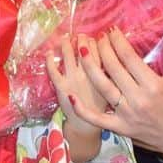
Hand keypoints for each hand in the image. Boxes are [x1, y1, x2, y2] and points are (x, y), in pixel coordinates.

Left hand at [46, 40, 102, 162]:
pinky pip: (53, 70)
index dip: (97, 43)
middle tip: (80, 35)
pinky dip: (50, 59)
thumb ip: (111, 74)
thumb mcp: (112, 91)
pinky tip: (50, 52)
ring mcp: (73, 81)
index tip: (95, 38)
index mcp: (103, 78)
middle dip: (82, 40)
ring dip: (66, 44)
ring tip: (65, 38)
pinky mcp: (61, 87)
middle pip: (84, 51)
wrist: (87, 126)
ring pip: (68, 56)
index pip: (100, 53)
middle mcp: (88, 77)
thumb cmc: (100, 106)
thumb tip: (111, 54)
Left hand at [67, 22, 162, 154]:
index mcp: (153, 86)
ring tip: (82, 49)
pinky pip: (98, 119)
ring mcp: (127, 115)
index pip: (128, 57)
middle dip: (103, 48)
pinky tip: (71, 96)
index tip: (111, 30)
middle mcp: (138, 100)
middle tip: (97, 36)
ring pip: (102, 88)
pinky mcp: (121, 128)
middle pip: (113, 68)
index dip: (117, 41)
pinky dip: (83, 110)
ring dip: (90, 67)